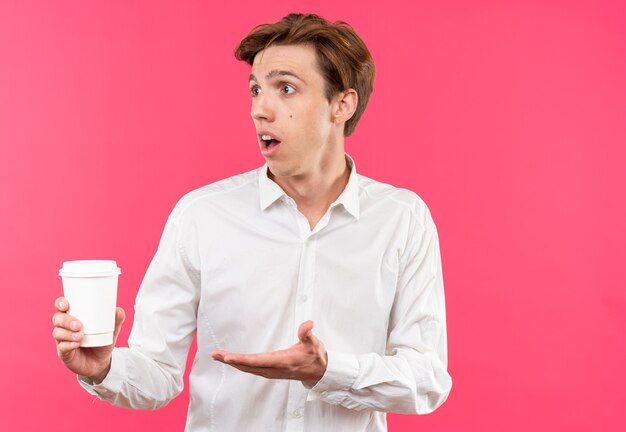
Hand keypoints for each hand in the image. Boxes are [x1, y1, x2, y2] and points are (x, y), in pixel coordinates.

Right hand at [52, 297, 124, 383]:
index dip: (60, 303)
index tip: (66, 305)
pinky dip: (68, 345)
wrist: (101, 362)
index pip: (61, 306)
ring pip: (57, 333)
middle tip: (79, 325)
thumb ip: (116, 320)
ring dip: (67, 333)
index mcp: (74, 316)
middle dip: (66, 320)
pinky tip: (76, 344)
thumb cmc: (101, 341)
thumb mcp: (111, 330)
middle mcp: (65, 327)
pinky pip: (61, 347)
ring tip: (80, 335)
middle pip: (57, 319)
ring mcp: (63, 340)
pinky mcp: (64, 353)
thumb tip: (119, 310)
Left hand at [211, 320, 327, 386]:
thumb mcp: (314, 343)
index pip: (258, 361)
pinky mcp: (271, 372)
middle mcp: (274, 369)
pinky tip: (234, 362)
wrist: (320, 372)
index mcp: (282, 361)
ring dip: (233, 363)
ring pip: (248, 369)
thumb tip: (307, 324)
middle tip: (215, 355)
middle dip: (231, 360)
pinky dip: (241, 365)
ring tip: (219, 357)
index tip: (228, 357)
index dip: (242, 359)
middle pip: (248, 366)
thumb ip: (307, 333)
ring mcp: (271, 372)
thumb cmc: (315, 357)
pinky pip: (252, 369)